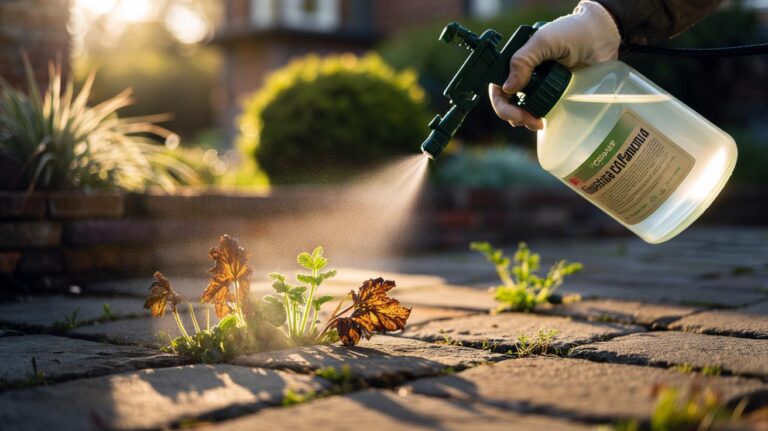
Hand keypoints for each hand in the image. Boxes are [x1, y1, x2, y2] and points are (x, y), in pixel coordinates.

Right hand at [489, 0, 619, 129]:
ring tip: (537, 124)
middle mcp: (526, 75)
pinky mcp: (557, 96)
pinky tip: (545, 123)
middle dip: (513, 116)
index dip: (501, 102)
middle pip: (508, 102)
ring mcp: (541, 87)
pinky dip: (539, 119)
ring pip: (523, 110)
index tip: (514, 112)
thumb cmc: (574, 32)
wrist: (604, 37)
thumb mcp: (544, 41)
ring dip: (525, 121)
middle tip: (527, 121)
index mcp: (518, 62)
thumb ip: (523, 61)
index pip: (498, 85)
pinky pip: (542, 111)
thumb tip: (508, 89)